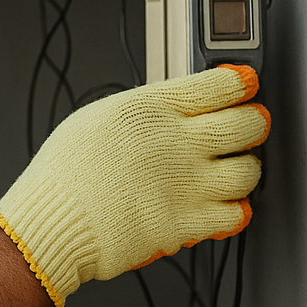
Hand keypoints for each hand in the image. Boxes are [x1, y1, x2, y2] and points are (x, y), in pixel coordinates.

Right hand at [0, 66, 269, 306]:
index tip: (245, 85)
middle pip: (249, 123)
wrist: (52, 223)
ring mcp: (188, 183)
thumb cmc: (64, 175)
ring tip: (234, 170)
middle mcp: (179, 141)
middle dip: (254, 123)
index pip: (222, 84)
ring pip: (250, 170)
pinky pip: (236, 215)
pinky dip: (236, 211)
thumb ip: (144, 111)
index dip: (241, 83)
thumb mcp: (99, 117)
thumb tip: (169, 109)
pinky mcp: (188, 222)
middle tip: (248, 127)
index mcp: (154, 108)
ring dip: (246, 169)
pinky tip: (224, 205)